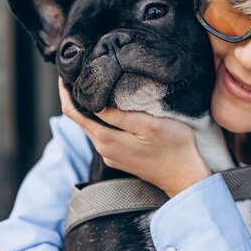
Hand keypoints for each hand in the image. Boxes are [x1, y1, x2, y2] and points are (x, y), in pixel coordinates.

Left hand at [58, 78, 210, 196]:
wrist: (185, 176)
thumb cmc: (174, 147)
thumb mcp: (150, 125)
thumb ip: (120, 116)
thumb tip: (94, 103)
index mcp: (106, 139)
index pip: (72, 113)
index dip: (65, 92)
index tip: (65, 73)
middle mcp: (103, 149)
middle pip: (79, 119)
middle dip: (75, 97)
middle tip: (78, 73)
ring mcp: (110, 155)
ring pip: (91, 126)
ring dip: (88, 108)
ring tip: (93, 86)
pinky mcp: (120, 158)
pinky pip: (102, 135)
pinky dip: (100, 120)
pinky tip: (109, 109)